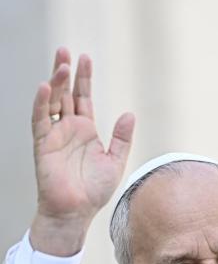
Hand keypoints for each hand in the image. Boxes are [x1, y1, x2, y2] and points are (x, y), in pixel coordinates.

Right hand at [29, 48, 134, 255]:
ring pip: (53, 102)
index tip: (85, 58)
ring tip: (61, 64)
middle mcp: (68, 129)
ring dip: (55, 83)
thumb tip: (130, 113)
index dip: (84, 78)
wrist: (77, 212)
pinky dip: (42, 104)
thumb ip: (122, 137)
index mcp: (86, 131)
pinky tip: (46, 87)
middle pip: (65, 94)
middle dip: (66, 72)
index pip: (83, 98)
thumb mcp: (115, 160)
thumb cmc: (94, 190)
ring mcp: (54, 135)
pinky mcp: (43, 145)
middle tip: (66, 51)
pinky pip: (40, 120)